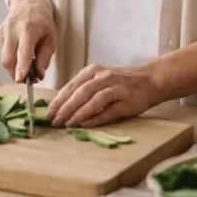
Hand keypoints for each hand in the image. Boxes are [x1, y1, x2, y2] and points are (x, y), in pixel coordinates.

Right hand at [0, 0, 55, 81]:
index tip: (21, 79)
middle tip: (28, 79)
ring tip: (26, 67)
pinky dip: (11, 59)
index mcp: (28, 29)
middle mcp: (12, 29)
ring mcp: (2, 31)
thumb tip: (39, 74)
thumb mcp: (51, 38)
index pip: (23, 51)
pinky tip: (19, 53)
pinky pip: (3, 53)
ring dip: (14, 68)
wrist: (28, 3)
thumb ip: (45, 57)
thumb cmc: (42, 22)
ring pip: (4, 59)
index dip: (22, 67)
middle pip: (8, 59)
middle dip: (16, 74)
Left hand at [44, 63, 159, 127]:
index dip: (58, 100)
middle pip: (80, 92)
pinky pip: (108, 110)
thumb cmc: (119, 83)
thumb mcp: (98, 81)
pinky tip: (85, 125)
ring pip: (93, 99)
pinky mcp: (126, 100)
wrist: (148, 81)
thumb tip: (60, 107)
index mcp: (92, 71)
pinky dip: (96, 117)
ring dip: (78, 113)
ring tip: (67, 124)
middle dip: (65, 108)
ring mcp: (115, 87)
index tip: (48, 113)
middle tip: (54, 121)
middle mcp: (102, 76)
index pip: (71, 86)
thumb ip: (82, 90)